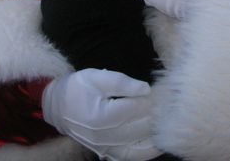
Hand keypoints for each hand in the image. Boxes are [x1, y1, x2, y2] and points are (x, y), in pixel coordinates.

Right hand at [42, 68, 161, 160]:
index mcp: (102, 115)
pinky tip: (160, 141)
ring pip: (141, 144)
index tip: (166, 89)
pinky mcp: (108, 153)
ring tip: (170, 119)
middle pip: (142, 125)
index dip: (154, 97)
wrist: (58, 108)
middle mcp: (105, 136)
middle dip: (158, 112)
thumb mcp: (95, 77)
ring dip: (157, 131)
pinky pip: (133, 157)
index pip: (138, 107)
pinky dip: (149, 151)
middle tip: (172, 101)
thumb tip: (145, 89)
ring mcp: (107, 147)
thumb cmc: (78, 88)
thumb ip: (121, 82)